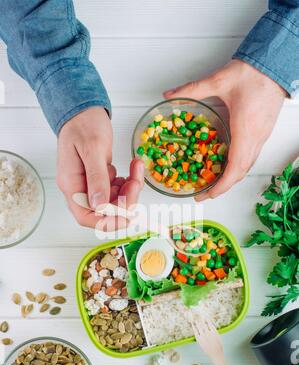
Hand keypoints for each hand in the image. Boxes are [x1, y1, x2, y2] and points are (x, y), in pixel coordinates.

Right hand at [57, 107, 143, 229]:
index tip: (128, 216)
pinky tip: (131, 168)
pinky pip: (117, 190)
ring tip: (135, 168)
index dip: (108, 222)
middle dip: (125, 201)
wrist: (83, 110)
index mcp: (71, 184)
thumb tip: (100, 205)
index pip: (86, 217)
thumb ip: (97, 177)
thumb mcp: (93, 148)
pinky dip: (128, 182)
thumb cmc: (84, 123)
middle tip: (136, 181)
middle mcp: (79, 188)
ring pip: (114, 201)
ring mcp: (89, 184)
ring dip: (130, 189)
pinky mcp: (100, 179)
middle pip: (104, 211)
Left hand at [164, 60, 285, 200]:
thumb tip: (170, 95)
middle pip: (241, 172)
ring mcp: (262, 135)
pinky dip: (238, 166)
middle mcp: (256, 137)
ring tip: (215, 183)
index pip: (235, 168)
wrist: (274, 63)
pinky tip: (227, 164)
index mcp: (245, 130)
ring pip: (247, 165)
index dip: (222, 185)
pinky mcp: (263, 131)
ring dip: (232, 177)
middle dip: (223, 187)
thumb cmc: (252, 72)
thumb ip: (192, 89)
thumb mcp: (218, 81)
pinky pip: (251, 156)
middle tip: (205, 193)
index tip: (208, 194)